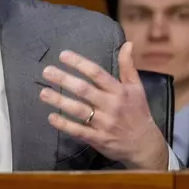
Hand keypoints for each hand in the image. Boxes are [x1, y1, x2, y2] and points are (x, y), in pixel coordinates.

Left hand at [38, 42, 167, 168]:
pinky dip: (64, 124)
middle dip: (64, 79)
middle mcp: (111, 105)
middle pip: (84, 90)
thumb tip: (127, 43)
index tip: (63, 55)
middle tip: (47, 71)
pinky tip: (51, 117)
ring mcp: (104, 123)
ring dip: (60, 101)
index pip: (97, 73)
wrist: (145, 145)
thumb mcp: (136, 88)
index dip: (79, 63)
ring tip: (43, 92)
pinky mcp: (98, 139)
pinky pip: (79, 131)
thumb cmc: (138, 112)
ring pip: (79, 110)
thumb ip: (128, 66)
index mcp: (119, 91)